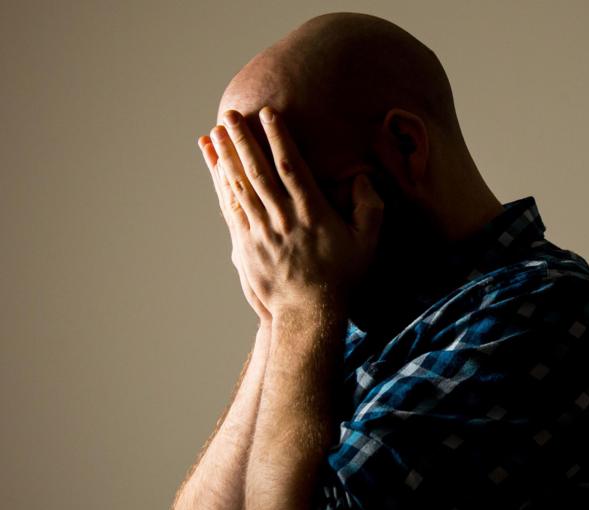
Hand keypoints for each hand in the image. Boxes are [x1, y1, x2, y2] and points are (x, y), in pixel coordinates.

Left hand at [203, 106, 383, 318]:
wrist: (308, 314)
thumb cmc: (342, 277)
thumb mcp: (368, 243)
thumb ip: (370, 208)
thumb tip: (363, 180)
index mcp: (313, 214)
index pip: (292, 167)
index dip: (279, 138)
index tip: (269, 114)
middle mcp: (283, 218)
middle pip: (258, 171)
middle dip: (244, 139)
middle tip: (231, 113)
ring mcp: (261, 231)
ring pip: (239, 186)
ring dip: (227, 156)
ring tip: (217, 130)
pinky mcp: (245, 244)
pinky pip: (230, 207)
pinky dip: (220, 183)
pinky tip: (215, 166)